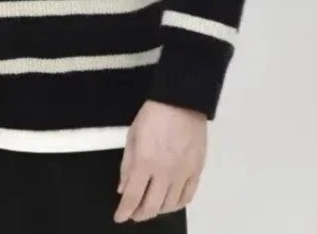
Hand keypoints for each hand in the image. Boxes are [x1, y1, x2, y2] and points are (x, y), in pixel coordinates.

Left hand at [113, 99, 207, 223]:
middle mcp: (165, 172)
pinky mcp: (197, 170)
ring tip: (150, 207)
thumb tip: (122, 189)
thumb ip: (127, 164)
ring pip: (170, 205)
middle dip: (139, 214)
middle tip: (133, 214)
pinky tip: (170, 203)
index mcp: (145, 162)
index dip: (124, 211)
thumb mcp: (132, 135)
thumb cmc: (153, 114)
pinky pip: (188, 196)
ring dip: (157, 210)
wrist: (182, 100)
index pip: (133, 196)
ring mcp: (183, 173)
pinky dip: (177, 205)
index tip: (119, 217)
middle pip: (152, 206)